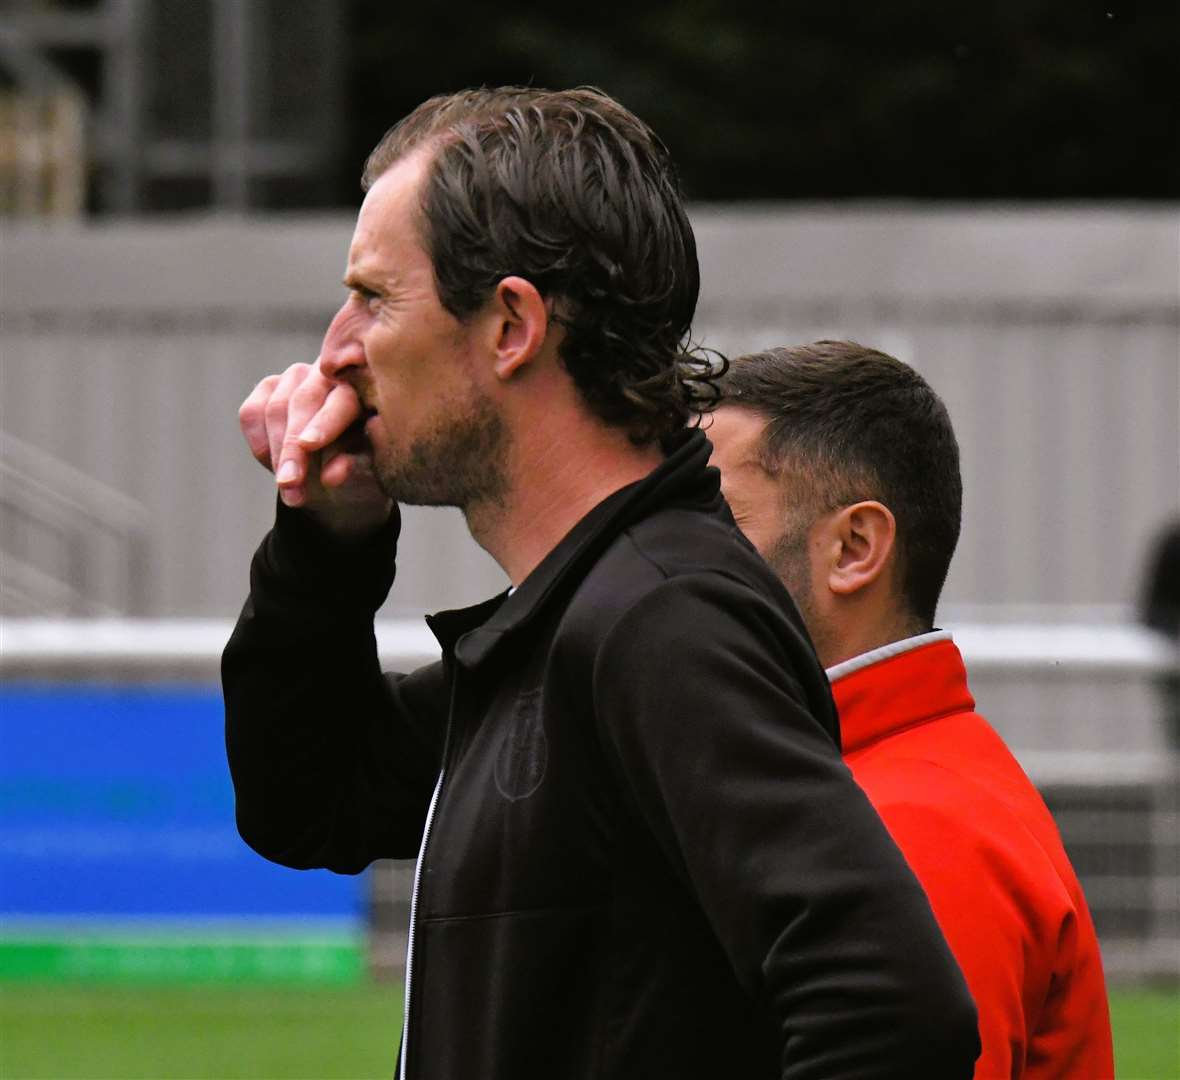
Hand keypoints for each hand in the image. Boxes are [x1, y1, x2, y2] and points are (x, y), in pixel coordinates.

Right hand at [238, 362, 391, 536]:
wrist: (332, 467)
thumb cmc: (356, 465)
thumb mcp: (363, 471)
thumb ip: (351, 467)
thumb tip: (332, 476)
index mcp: (362, 390)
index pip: (342, 401)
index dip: (324, 423)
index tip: (309, 445)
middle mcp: (327, 375)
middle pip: (302, 402)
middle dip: (293, 446)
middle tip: (289, 482)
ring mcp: (294, 377)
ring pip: (275, 409)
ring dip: (276, 453)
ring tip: (288, 489)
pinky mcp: (266, 387)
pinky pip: (252, 414)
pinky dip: (260, 445)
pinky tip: (274, 467)